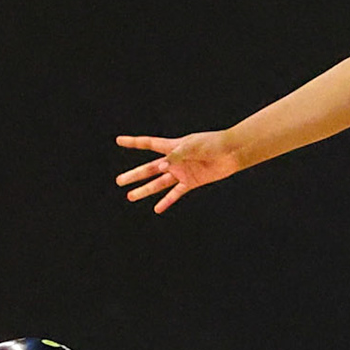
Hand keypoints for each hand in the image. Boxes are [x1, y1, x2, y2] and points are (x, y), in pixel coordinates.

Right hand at [115, 131, 241, 213]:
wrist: (231, 152)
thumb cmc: (212, 144)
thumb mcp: (192, 146)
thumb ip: (176, 156)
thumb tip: (161, 167)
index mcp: (173, 146)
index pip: (148, 144)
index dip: (133, 142)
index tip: (118, 141)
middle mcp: (174, 160)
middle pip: (150, 168)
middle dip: (134, 175)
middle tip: (118, 181)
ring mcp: (182, 172)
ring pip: (159, 183)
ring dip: (145, 190)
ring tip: (130, 197)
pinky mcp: (191, 182)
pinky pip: (176, 193)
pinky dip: (167, 201)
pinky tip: (157, 209)